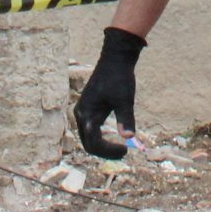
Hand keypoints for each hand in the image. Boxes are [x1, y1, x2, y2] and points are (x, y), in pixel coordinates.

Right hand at [74, 26, 145, 158]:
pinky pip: (89, 130)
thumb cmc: (120, 78)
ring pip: (87, 137)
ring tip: (119, 148)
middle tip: (124, 153)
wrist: (114, 59)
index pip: (94, 143)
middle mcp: (81, 114)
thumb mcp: (125, 100)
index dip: (109, 152)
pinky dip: (99, 137)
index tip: (126, 150)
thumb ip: (126, 119)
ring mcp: (83, 111)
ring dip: (101, 146)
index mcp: (88, 113)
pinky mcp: (87, 108)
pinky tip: (113, 137)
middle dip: (105, 152)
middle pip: (88, 143)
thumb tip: (129, 138)